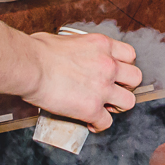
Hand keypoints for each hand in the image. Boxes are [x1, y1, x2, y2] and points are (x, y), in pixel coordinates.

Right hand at [24, 31, 139, 130]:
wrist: (29, 66)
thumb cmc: (37, 51)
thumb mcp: (65, 39)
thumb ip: (76, 48)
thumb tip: (68, 53)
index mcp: (101, 45)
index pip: (129, 55)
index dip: (124, 66)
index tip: (115, 72)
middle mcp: (108, 65)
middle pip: (136, 78)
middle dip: (126, 86)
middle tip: (112, 90)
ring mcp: (102, 88)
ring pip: (129, 102)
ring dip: (118, 106)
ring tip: (105, 108)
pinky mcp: (92, 108)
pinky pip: (106, 122)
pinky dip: (98, 125)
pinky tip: (89, 123)